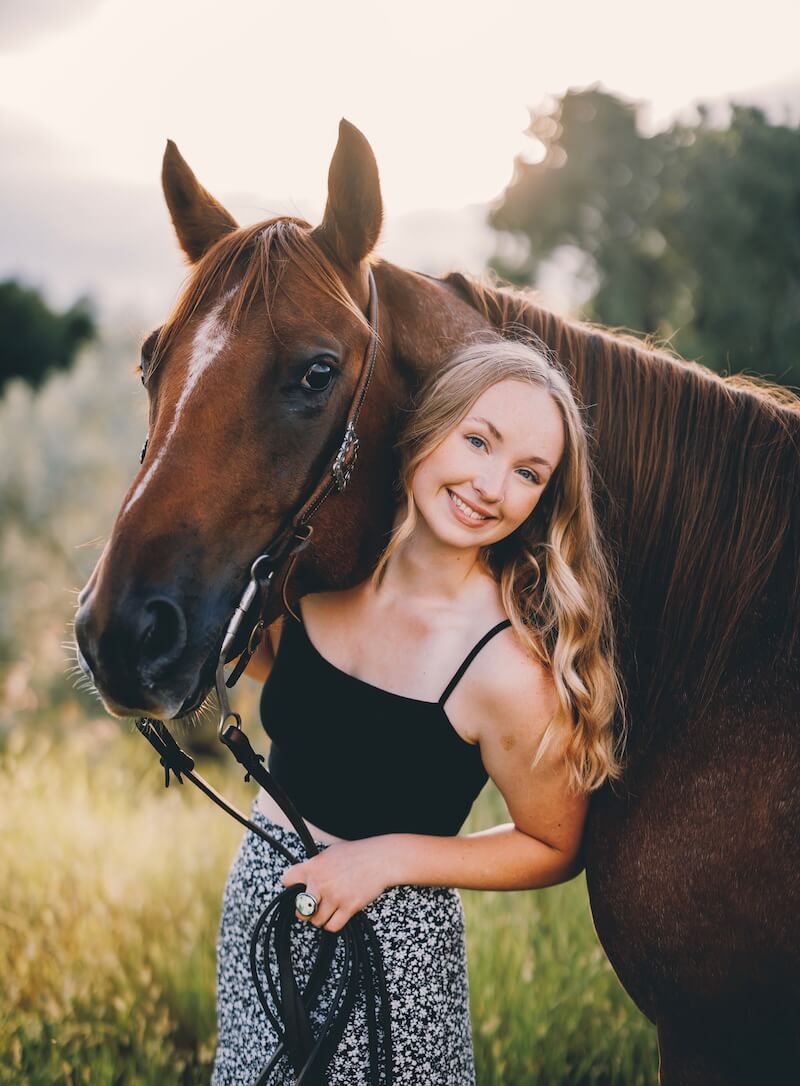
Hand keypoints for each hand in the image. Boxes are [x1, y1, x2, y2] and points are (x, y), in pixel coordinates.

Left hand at [281, 836, 397, 932]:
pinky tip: (337, 916)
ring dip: (321, 919)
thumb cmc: (358, 853)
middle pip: (300, 909)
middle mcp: (321, 882)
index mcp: (314, 866)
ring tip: (328, 911)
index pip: (287, 880)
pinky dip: (332, 925)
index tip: (296, 890)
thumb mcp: (331, 852)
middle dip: (304, 912)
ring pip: (317, 921)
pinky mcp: (349, 907)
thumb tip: (306, 877)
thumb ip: (316, 865)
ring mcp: (335, 896)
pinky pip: (332, 926)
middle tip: (310, 910)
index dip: (290, 887)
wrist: (381, 859)